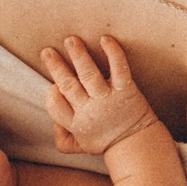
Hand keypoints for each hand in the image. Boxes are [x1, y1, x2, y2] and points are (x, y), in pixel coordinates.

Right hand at [41, 35, 159, 155]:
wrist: (138, 145)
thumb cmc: (108, 141)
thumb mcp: (81, 146)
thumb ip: (61, 138)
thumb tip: (53, 122)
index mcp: (76, 123)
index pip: (55, 106)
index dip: (51, 95)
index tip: (52, 85)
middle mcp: (90, 110)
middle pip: (68, 86)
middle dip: (56, 67)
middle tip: (47, 51)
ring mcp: (108, 98)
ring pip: (89, 74)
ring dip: (79, 55)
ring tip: (70, 40)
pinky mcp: (126, 90)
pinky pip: (119, 68)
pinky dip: (113, 52)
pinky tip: (105, 39)